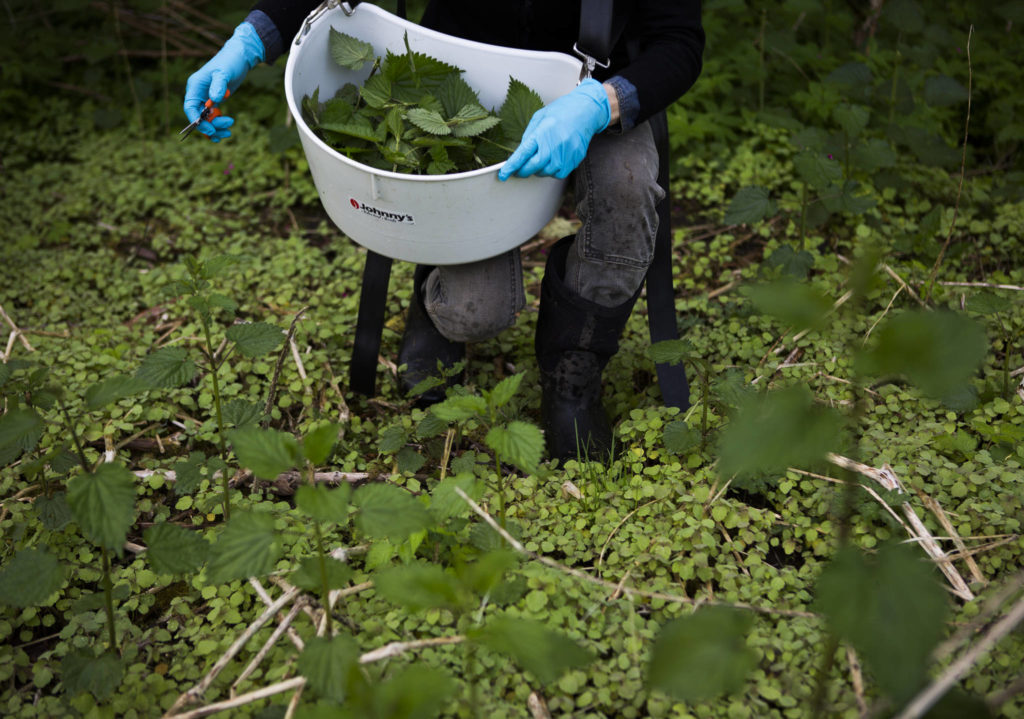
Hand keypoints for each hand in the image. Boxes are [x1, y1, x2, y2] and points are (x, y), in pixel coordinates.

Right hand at [183, 22, 264, 141]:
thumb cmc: (229, 62)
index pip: (190, 108)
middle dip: (211, 125)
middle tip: (228, 128)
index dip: (197, 121)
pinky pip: (212, 118)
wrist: (239, 58)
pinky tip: (225, 132)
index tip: (210, 129)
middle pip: (199, 117)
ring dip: (216, 128)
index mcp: (195, 86)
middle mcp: (198, 94)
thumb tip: (214, 100)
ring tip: (228, 132)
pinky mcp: (214, 101)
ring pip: (206, 120)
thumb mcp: (224, 73)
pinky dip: (217, 126)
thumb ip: (218, 85)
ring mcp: (206, 98)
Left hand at [498, 79, 610, 179]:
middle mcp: (554, 145)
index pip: (522, 154)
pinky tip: (552, 161)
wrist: (585, 111)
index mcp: (542, 133)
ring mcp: (565, 154)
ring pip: (545, 172)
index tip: (503, 175)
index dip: (511, 167)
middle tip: (519, 170)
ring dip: (538, 169)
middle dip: (523, 171)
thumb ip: (528, 136)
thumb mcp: (539, 117)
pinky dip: (552, 171)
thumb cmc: (562, 111)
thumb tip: (520, 153)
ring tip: (541, 157)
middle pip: (533, 167)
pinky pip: (558, 173)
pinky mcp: (574, 160)